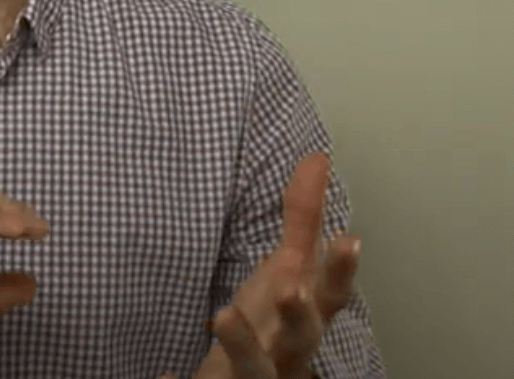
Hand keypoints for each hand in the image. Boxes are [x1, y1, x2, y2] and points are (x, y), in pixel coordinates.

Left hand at [164, 153, 361, 378]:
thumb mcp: (287, 271)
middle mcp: (289, 352)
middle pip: (303, 339)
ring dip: (243, 345)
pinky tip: (163, 373)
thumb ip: (302, 219)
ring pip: (258, 371)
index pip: (330, 293)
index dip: (340, 270)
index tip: (350, 238)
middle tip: (290, 289)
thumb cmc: (272, 326)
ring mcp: (258, 376)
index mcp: (305, 318)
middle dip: (300, 316)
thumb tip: (317, 157)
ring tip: (224, 315)